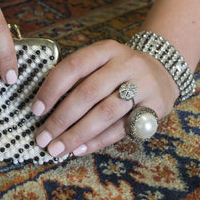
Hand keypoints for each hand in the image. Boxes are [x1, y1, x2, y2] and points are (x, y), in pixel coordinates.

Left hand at [31, 39, 178, 156]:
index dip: (52, 89)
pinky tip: (79, 149)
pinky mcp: (154, 107)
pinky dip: (98, 141)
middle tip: (43, 138)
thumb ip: (77, 79)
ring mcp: (143, 85)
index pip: (74, 66)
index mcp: (106, 49)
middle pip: (88, 93)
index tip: (36, 110)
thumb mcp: (101, 62)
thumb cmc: (119, 70)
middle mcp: (126, 64)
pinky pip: (122, 128)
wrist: (163, 71)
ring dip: (77, 134)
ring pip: (105, 113)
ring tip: (58, 149)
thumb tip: (44, 109)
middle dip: (61, 118)